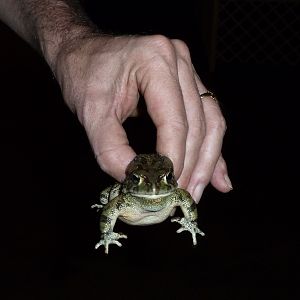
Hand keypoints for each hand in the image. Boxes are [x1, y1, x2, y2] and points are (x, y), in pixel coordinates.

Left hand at [54, 34, 231, 201]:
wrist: (82, 52)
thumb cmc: (84, 75)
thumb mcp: (91, 113)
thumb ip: (111, 150)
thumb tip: (138, 183)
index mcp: (155, 60)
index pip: (175, 121)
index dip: (174, 159)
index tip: (168, 189)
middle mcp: (179, 59)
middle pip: (198, 123)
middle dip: (192, 166)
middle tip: (183, 198)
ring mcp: (187, 69)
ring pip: (210, 122)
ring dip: (207, 162)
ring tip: (197, 192)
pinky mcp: (187, 82)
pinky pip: (207, 117)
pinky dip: (211, 148)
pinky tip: (218, 176)